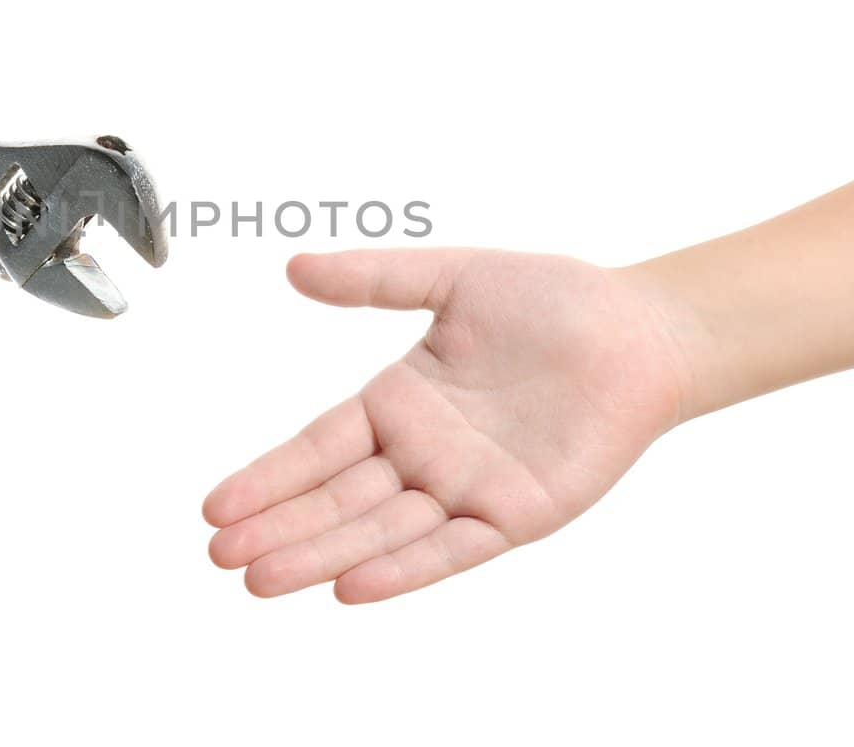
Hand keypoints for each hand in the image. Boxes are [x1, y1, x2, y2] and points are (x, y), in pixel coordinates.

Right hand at [204, 249, 696, 602]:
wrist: (639, 328)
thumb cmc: (554, 299)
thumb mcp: (450, 278)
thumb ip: (374, 278)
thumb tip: (294, 268)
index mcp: (399, 402)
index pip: (316, 448)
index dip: (267, 477)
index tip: (214, 507)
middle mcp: (423, 453)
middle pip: (335, 499)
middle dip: (277, 528)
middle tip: (217, 555)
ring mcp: (466, 488)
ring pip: (379, 531)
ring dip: (320, 556)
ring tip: (259, 579)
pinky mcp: (516, 515)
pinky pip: (451, 548)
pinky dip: (402, 569)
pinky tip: (351, 586)